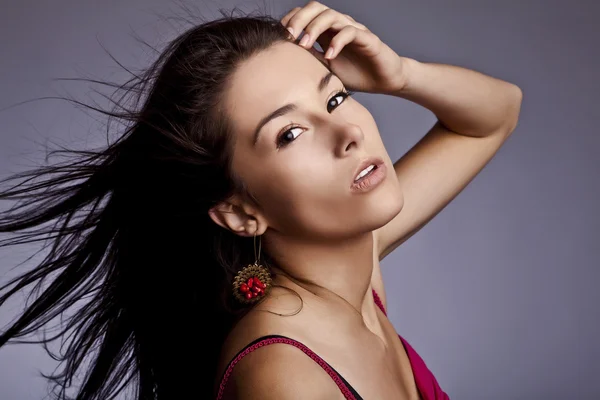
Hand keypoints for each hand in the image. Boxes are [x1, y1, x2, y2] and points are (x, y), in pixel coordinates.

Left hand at [280, 1, 408, 93]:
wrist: (385, 80)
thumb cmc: (356, 74)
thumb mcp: (326, 69)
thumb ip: (310, 60)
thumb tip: (287, 59)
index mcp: (327, 31)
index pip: (306, 14)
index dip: (291, 20)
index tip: (279, 35)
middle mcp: (339, 25)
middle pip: (316, 8)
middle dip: (299, 19)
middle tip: (289, 36)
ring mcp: (354, 29)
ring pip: (331, 16)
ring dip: (314, 29)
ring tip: (305, 45)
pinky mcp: (368, 38)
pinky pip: (350, 32)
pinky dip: (337, 42)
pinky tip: (329, 56)